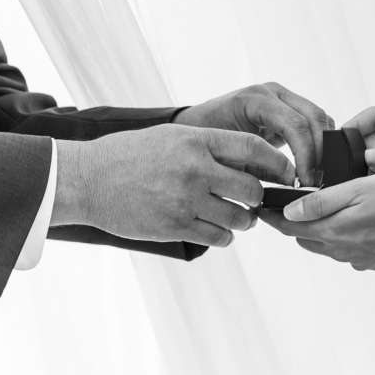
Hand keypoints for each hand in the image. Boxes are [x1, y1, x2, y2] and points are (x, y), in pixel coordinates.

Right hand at [55, 123, 291, 247]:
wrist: (87, 180)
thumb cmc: (129, 155)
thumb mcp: (170, 137)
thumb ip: (208, 146)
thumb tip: (251, 160)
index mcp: (196, 141)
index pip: (253, 148)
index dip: (277, 163)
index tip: (286, 173)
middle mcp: (195, 169)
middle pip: (252, 188)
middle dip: (260, 197)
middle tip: (256, 200)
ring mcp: (185, 200)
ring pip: (238, 217)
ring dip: (244, 220)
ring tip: (238, 217)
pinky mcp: (175, 226)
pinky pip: (218, 237)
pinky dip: (224, 236)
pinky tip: (217, 229)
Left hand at [178, 81, 334, 183]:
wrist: (194, 127)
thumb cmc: (205, 143)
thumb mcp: (230, 158)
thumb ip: (261, 168)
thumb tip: (294, 186)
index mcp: (255, 100)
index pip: (295, 125)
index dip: (307, 155)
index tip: (307, 181)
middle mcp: (272, 92)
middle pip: (314, 117)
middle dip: (321, 151)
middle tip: (318, 180)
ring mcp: (281, 96)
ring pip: (319, 117)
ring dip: (324, 146)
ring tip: (318, 174)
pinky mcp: (287, 106)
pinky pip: (313, 120)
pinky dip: (318, 141)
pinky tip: (315, 164)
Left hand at [262, 173, 374, 269]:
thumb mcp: (359, 188)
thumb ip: (321, 201)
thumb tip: (289, 212)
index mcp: (334, 231)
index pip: (290, 227)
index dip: (273, 217)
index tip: (262, 208)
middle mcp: (343, 250)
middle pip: (306, 239)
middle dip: (295, 224)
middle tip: (290, 206)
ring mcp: (360, 259)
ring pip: (328, 246)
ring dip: (321, 231)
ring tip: (325, 212)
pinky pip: (350, 252)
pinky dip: (345, 239)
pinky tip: (359, 224)